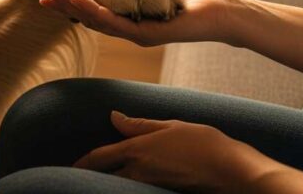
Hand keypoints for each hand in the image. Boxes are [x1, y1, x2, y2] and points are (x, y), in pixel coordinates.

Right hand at [40, 0, 227, 45]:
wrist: (221, 7)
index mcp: (130, 16)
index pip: (94, 9)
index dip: (72, 0)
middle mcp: (130, 28)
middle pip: (89, 18)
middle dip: (65, 4)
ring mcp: (137, 33)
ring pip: (97, 21)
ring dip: (74, 6)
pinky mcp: (147, 35)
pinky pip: (115, 24)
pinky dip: (95, 13)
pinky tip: (80, 3)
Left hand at [73, 111, 274, 192]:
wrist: (232, 171)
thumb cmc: (206, 143)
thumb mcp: (172, 126)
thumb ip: (140, 124)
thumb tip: (114, 117)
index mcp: (138, 149)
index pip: (98, 157)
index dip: (82, 162)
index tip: (71, 164)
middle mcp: (139, 170)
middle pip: (103, 177)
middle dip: (90, 176)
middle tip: (80, 173)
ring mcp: (149, 185)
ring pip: (118, 186)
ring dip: (109, 181)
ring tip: (101, 178)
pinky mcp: (161, 193)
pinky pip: (136, 190)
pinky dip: (127, 186)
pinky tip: (130, 182)